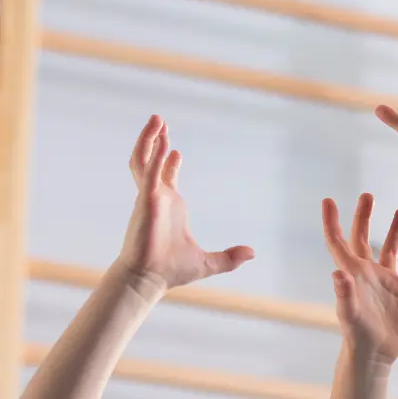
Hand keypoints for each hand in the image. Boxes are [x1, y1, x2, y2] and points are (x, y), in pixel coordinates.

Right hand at [118, 116, 253, 290]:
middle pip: (152, 162)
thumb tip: (252, 253)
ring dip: (148, 140)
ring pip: (144, 161)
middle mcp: (158, 199)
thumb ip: (230, 257)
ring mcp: (149, 198)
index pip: (167, 178)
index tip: (176, 151)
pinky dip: (154, 157)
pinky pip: (149, 174)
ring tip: (157, 119)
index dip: (170, 163)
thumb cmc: (172, 271)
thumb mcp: (209, 262)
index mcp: (170, 208)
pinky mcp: (145, 202)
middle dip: (156, 142)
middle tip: (160, 122)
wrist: (150, 279)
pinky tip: (162, 142)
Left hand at [321, 193, 397, 364]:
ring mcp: (388, 283)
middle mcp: (369, 274)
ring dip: (397, 231)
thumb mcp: (348, 314)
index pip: (339, 242)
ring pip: (392, 250)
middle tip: (368, 195)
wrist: (374, 356)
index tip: (328, 200)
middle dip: (364, 217)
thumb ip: (344, 293)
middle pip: (364, 238)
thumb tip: (337, 273)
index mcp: (353, 273)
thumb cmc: (356, 336)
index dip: (332, 222)